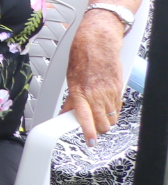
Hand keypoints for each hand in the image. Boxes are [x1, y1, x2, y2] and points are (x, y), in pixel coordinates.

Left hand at [65, 11, 127, 141]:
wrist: (98, 42)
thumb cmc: (82, 56)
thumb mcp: (71, 78)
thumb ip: (71, 98)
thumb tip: (67, 112)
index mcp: (80, 92)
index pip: (85, 119)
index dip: (88, 133)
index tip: (90, 142)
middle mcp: (95, 94)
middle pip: (102, 124)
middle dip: (98, 130)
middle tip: (92, 129)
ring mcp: (109, 93)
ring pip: (111, 118)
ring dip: (105, 121)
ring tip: (98, 118)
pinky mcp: (118, 90)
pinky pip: (117, 108)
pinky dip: (112, 112)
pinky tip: (106, 107)